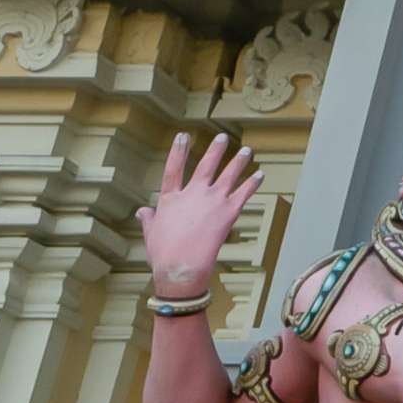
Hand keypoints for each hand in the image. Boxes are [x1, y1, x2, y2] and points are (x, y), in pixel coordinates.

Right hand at [139, 131, 261, 310]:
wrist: (182, 267)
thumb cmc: (164, 254)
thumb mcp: (151, 234)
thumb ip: (149, 219)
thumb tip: (142, 211)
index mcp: (171, 199)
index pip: (173, 169)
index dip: (178, 151)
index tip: (182, 136)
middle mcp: (193, 194)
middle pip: (206, 165)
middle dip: (215, 150)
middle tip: (222, 137)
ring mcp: (212, 200)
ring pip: (229, 174)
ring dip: (239, 162)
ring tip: (246, 151)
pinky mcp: (229, 211)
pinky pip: (244, 192)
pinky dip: (253, 183)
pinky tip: (260, 175)